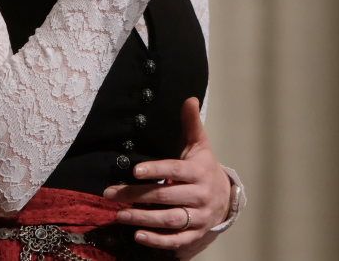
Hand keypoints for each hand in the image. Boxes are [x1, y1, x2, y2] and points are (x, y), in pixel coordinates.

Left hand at [103, 98, 231, 257]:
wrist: (227, 198)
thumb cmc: (204, 168)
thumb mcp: (200, 145)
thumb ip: (191, 124)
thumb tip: (189, 99)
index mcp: (199, 171)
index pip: (175, 170)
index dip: (156, 170)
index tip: (135, 171)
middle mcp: (200, 195)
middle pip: (166, 196)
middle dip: (137, 195)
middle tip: (112, 194)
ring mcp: (198, 217)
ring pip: (170, 219)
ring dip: (143, 218)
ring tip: (120, 215)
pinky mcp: (195, 234)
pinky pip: (176, 240)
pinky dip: (157, 240)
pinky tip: (138, 235)